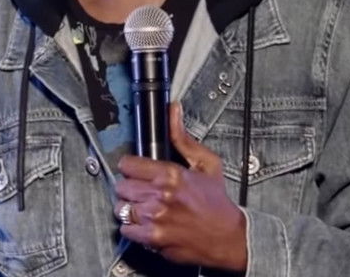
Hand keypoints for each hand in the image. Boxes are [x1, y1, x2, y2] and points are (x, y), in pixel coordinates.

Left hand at [114, 102, 246, 271]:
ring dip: (128, 206)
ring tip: (141, 206)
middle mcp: (160, 195)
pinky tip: (143, 222)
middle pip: (122, 186)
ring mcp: (155, 218)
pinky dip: (131, 227)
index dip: (130, 166)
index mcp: (171, 174)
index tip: (134, 170)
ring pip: (121, 207)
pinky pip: (126, 229)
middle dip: (128, 186)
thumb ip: (182, 137)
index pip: (128, 164)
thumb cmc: (216, 202)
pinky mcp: (154, 239)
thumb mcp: (205, 163)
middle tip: (139, 188)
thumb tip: (173, 111)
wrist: (228, 237)